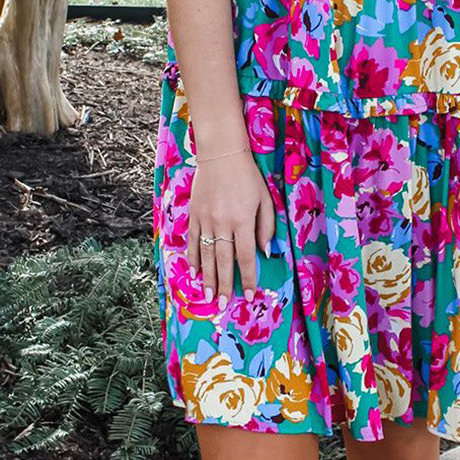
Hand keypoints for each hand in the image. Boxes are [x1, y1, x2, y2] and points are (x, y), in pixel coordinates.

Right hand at [186, 150, 276, 307]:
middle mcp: (223, 223)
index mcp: (242, 221)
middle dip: (224, 285)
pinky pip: (193, 241)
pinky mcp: (194, 215)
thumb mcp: (265, 199)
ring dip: (207, 277)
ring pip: (206, 255)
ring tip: (207, 296)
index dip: (247, 278)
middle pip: (224, 261)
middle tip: (222, 304)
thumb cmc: (248, 177)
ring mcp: (206, 220)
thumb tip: (265, 252)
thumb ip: (266, 227)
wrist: (221, 155)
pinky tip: (193, 272)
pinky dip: (193, 258)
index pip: (246, 256)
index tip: (248, 296)